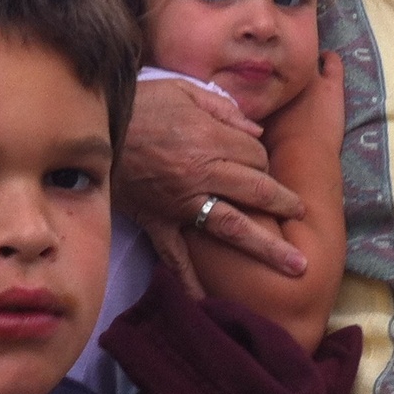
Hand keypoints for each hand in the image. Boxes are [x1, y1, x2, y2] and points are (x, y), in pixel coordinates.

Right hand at [114, 79, 305, 296]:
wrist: (91, 128)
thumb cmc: (137, 104)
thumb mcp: (182, 89)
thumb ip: (222, 107)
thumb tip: (255, 129)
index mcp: (208, 139)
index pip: (255, 154)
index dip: (262, 157)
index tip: (260, 160)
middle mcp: (201, 174)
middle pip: (256, 190)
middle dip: (284, 202)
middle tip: (302, 214)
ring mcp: (180, 203)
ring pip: (233, 227)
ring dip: (267, 247)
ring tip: (295, 266)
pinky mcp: (158, 222)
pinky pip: (177, 256)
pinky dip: (192, 282)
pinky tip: (211, 304)